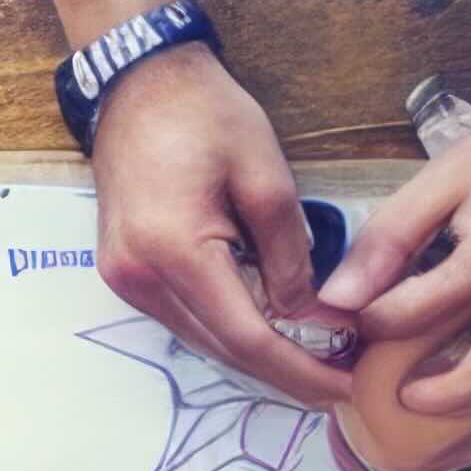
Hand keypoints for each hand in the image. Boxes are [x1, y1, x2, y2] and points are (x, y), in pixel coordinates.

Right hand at [85, 46, 355, 401]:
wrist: (138, 82)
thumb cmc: (205, 114)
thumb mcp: (267, 176)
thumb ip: (292, 255)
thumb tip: (318, 319)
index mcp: (173, 250)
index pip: (248, 336)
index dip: (300, 370)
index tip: (346, 389)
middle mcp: (139, 277)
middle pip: (222, 349)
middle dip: (285, 371)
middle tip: (340, 383)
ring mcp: (125, 279)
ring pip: (203, 340)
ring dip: (258, 355)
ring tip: (316, 362)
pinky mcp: (124, 274)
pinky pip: (185, 318)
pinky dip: (229, 329)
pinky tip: (270, 331)